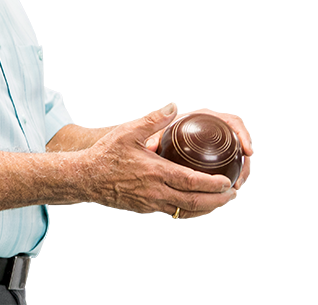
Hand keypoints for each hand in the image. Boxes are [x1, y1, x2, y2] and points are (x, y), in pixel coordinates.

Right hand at [81, 104, 237, 218]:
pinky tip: (194, 201)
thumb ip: (154, 119)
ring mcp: (151, 203)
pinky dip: (189, 209)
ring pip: (186, 211)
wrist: (85, 178)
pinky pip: (174, 212)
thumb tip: (175, 106)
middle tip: (232, 193)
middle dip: (217, 200)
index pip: (191, 182)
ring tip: (219, 200)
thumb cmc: (106, 154)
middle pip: (195, 203)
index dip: (213, 184)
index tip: (228, 182)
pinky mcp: (145, 208)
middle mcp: (156, 192)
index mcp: (155, 172)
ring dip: (206, 208)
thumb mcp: (129, 131)